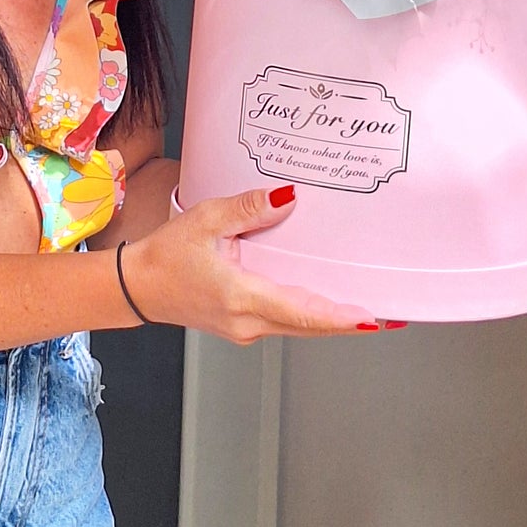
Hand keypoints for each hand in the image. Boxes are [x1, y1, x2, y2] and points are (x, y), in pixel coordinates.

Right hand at [117, 184, 394, 340]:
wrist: (137, 286)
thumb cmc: (165, 254)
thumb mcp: (207, 219)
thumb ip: (249, 209)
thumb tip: (288, 198)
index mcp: (242, 297)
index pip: (304, 313)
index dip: (342, 318)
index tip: (373, 319)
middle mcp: (249, 322)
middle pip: (310, 326)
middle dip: (349, 321)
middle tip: (388, 314)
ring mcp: (246, 328)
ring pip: (298, 327)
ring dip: (329, 318)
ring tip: (364, 306)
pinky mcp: (242, 325)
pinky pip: (283, 321)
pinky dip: (306, 313)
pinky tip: (321, 299)